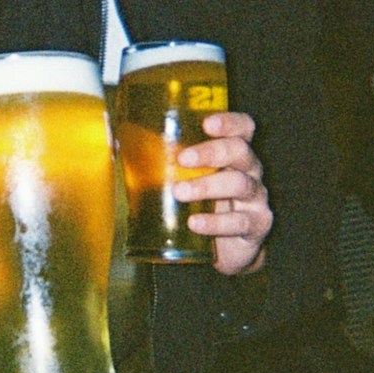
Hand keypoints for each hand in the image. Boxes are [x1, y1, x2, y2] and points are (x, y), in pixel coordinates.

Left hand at [173, 111, 272, 274]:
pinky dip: (215, 223)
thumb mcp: (187, 180)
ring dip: (207, 186)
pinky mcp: (257, 226)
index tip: (207, 123)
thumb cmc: (203, 205)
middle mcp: (249, 171)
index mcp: (233, 154)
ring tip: (180, 192)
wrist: (225, 250)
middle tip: (184, 159)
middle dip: (212, 152)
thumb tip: (116, 143)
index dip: (230, 122)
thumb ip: (163, 162)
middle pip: (241, 151)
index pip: (243, 128)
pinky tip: (195, 224)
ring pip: (240, 184)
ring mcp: (256, 199)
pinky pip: (240, 222)